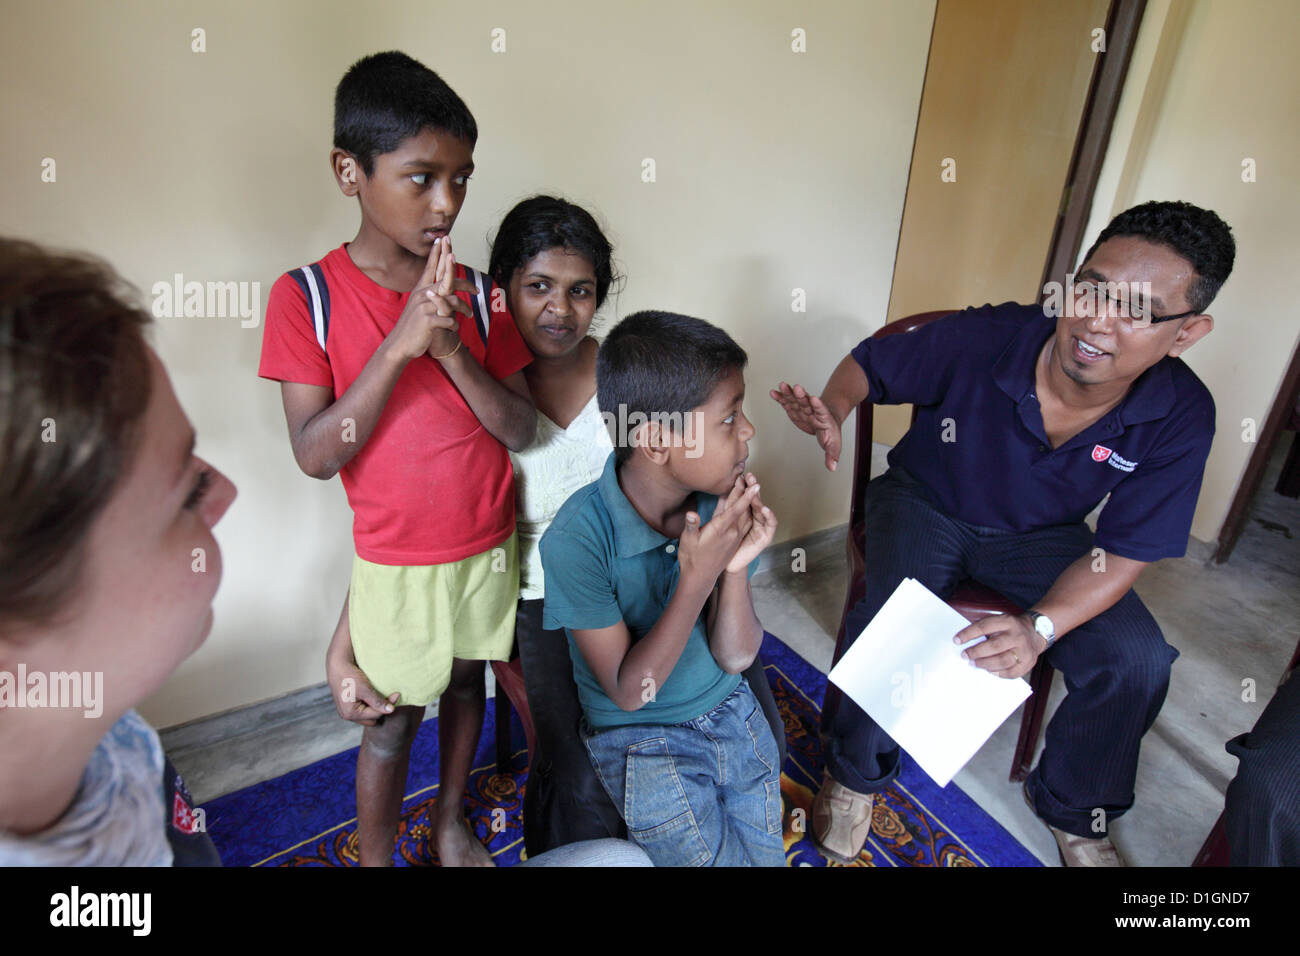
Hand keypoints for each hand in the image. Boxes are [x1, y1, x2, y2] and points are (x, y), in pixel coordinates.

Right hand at [327, 649, 398, 725]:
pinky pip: (363, 709)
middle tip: (389, 697)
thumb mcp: (365, 689)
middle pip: (372, 718)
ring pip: (368, 715)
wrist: (337, 665)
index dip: (388, 705)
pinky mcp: (348, 705)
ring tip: (381, 696)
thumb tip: (391, 710)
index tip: (397, 694)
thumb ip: (378, 701)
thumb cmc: (349, 676)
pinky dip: (370, 704)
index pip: (376, 714)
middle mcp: (347, 716)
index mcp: (350, 714)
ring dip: (375, 707)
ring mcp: (347, 711)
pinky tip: (373, 695)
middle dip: (381, 710)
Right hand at [384, 238, 472, 362]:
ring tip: (470, 315)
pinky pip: (449, 321)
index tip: (442, 239)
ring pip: (452, 302)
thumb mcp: (420, 306)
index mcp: (421, 290)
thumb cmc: (414, 325)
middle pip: (443, 278)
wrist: (401, 344)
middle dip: (455, 271)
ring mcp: (424, 307)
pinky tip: (455, 329)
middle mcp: (422, 295)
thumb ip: (431, 295)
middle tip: (468, 275)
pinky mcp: (428, 321)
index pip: (430, 268)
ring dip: (464, 309)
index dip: (437, 254)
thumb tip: (443, 286)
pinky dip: (454, 325)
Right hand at [677, 478, 761, 589]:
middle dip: (745, 492)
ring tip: (748, 487)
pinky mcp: (735, 541)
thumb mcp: (687, 541)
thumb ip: (691, 526)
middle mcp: (731, 533)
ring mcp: (735, 537)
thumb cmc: (691, 557)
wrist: (700, 577)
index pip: (735, 509)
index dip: (745, 496)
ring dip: (748, 502)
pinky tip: (745, 505)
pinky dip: (746, 512)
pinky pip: (744, 523)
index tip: (755, 485)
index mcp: (720, 530)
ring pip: (745, 516)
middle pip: (742, 509)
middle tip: (748, 477)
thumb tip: (691, 514)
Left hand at [726, 473, 776, 573]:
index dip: (743, 486)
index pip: (743, 497)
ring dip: (760, 499)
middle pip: (754, 500)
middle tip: (750, 476)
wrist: (729, 565)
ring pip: (762, 510)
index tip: (740, 475)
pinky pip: (770, 525)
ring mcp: (760, 527)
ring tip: (756, 489)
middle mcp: (753, 518)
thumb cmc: (724, 545)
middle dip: (753, 488)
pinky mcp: (765, 537)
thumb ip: (722, 509)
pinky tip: (765, 509)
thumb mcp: (720, 524)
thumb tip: (719, 492)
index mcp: (742, 514)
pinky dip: (769, 516)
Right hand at [769, 382, 841, 471]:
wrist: (828, 420)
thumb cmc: (831, 432)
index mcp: (823, 418)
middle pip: (807, 402)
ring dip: (789, 392)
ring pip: (796, 399)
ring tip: (782, 385)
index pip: (821, 410)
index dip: (818, 405)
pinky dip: (780, 397)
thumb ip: (832, 454)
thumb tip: (832, 467)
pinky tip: (773, 392)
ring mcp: (803, 408)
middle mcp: (813, 410)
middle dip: (802, 395)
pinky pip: (787, 402)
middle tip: (797, 388)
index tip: (814, 399)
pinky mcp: (795, 409)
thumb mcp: (834, 444)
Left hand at [953, 613, 1044, 679]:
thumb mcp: (1000, 621)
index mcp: (1008, 622)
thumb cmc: (1011, 628)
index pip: (985, 627)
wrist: (1036, 632)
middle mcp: (1017, 635)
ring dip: (985, 664)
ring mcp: (1025, 650)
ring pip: (1002, 661)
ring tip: (975, 663)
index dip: (969, 634)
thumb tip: (964, 641)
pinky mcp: (1028, 663)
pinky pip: (1011, 672)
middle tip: (965, 655)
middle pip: (994, 646)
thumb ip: (985, 628)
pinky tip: (989, 670)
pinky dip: (997, 673)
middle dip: (976, 652)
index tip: (956, 640)